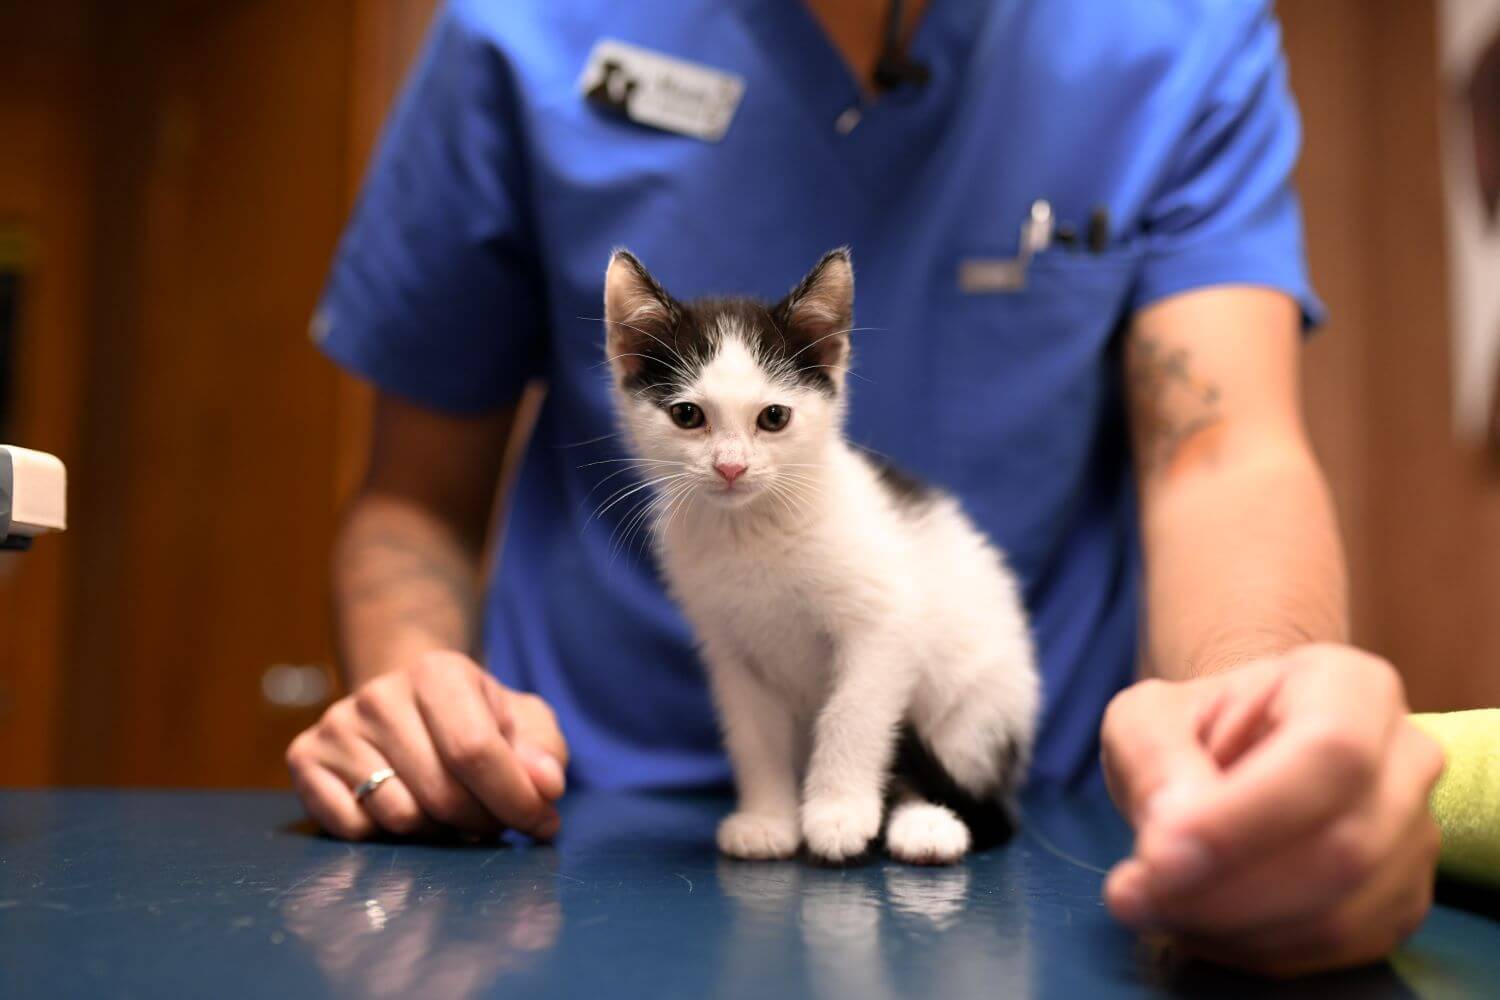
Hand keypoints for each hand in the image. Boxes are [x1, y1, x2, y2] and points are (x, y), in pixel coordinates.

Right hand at [286, 650, 568, 840]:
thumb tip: (546, 786)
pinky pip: (354, 829)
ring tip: (448, 811)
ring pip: (400, 817)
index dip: (515, 799)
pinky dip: (387, 836)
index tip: (543, 825)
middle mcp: (380, 694)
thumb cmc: (476, 718)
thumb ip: (543, 753)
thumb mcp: (524, 723)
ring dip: (437, 832)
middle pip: (441, 793)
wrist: (406, 700)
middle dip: (481, 822)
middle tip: (493, 821)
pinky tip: (403, 809)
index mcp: (438, 672)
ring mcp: (337, 725)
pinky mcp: (305, 758)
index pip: (476, 751)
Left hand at [1100, 644, 1443, 976]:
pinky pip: (1338, 949)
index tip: (1160, 856)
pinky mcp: (1400, 902)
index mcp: (1352, 686)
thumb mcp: (1146, 716)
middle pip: (1343, 848)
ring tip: (1151, 906)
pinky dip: (1254, 950)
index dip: (1245, 818)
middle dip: (1226, 888)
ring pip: (1342, 913)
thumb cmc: (1192, 725)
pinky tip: (1194, 925)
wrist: (1233, 750)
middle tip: (1135, 894)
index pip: (1328, 754)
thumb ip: (1154, 758)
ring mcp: (1415, 837)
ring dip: (1231, 927)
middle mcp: (1405, 759)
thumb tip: (1174, 837)